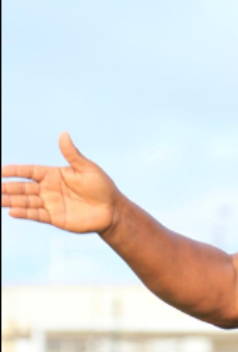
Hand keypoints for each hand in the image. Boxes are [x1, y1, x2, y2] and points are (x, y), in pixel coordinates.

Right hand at [2, 132, 121, 233]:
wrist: (113, 209)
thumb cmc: (102, 186)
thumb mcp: (87, 168)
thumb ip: (72, 154)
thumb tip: (63, 134)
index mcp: (54, 175)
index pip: (30, 171)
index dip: (15, 171)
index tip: (1, 171)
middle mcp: (49, 189)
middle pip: (23, 187)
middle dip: (7, 187)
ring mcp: (51, 204)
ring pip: (26, 201)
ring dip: (10, 200)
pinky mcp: (56, 218)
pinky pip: (37, 214)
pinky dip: (25, 213)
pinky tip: (12, 212)